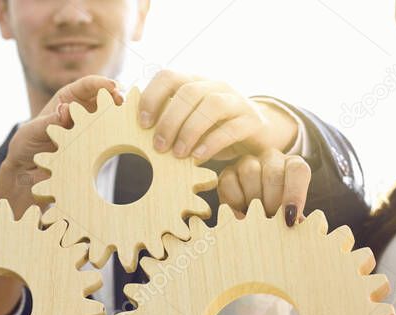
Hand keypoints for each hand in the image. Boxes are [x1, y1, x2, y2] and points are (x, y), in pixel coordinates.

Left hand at [0, 75, 121, 216]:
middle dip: (116, 98)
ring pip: (110, 121)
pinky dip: (115, 142)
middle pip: (105, 100)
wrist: (26, 172)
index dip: (100, 83)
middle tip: (122, 101)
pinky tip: (122, 143)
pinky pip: (106, 145)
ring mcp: (89, 132)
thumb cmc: (26, 145)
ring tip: (126, 120)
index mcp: (68, 101)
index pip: (87, 86)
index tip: (111, 86)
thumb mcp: (31, 131)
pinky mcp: (93, 151)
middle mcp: (83, 114)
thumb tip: (66, 110)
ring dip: (119, 119)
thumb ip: (47, 122)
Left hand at [138, 70, 297, 162]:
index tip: (142, 123)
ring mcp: (237, 101)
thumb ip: (168, 122)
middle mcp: (216, 86)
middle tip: (159, 146)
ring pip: (212, 105)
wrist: (259, 135)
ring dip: (190, 130)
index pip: (169, 76)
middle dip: (169, 120)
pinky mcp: (252, 121)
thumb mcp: (190, 122)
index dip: (152, 97)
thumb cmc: (214, 131)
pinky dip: (212, 142)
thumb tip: (136, 134)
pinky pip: (232, 127)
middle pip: (189, 92)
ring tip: (178, 153)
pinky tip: (198, 157)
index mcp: (196, 83)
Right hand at [217, 151, 311, 224]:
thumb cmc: (278, 214)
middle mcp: (272, 159)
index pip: (298, 172)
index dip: (295, 194)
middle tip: (270, 220)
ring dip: (252, 201)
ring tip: (255, 217)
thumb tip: (298, 226)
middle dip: (271, 203)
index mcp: (294, 166)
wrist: (256, 213)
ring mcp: (248, 163)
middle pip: (272, 174)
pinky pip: (228, 182)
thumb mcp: (291, 215)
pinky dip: (234, 202)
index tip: (289, 218)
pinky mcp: (227, 172)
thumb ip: (296, 218)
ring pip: (250, 173)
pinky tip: (240, 214)